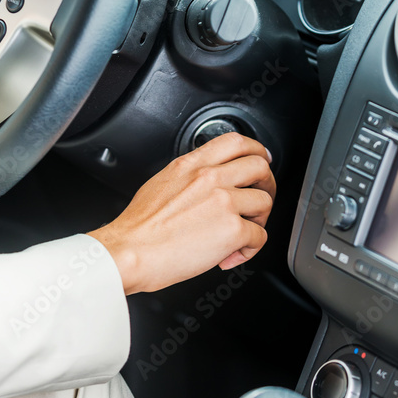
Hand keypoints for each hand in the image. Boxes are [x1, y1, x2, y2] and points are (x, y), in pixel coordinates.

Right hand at [89, 134, 274, 294]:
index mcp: (191, 165)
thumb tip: (203, 187)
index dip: (256, 150)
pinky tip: (230, 255)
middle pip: (260, 166)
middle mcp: (210, 178)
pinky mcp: (233, 229)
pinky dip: (249, 249)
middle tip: (260, 197)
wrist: (130, 251)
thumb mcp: (160, 184)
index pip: (235, 141)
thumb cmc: (138, 228)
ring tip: (242, 233)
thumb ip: (188, 178)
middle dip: (267, 184)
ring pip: (265, 201)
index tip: (261, 159)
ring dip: (258, 220)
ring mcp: (224, 202)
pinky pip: (259, 236)